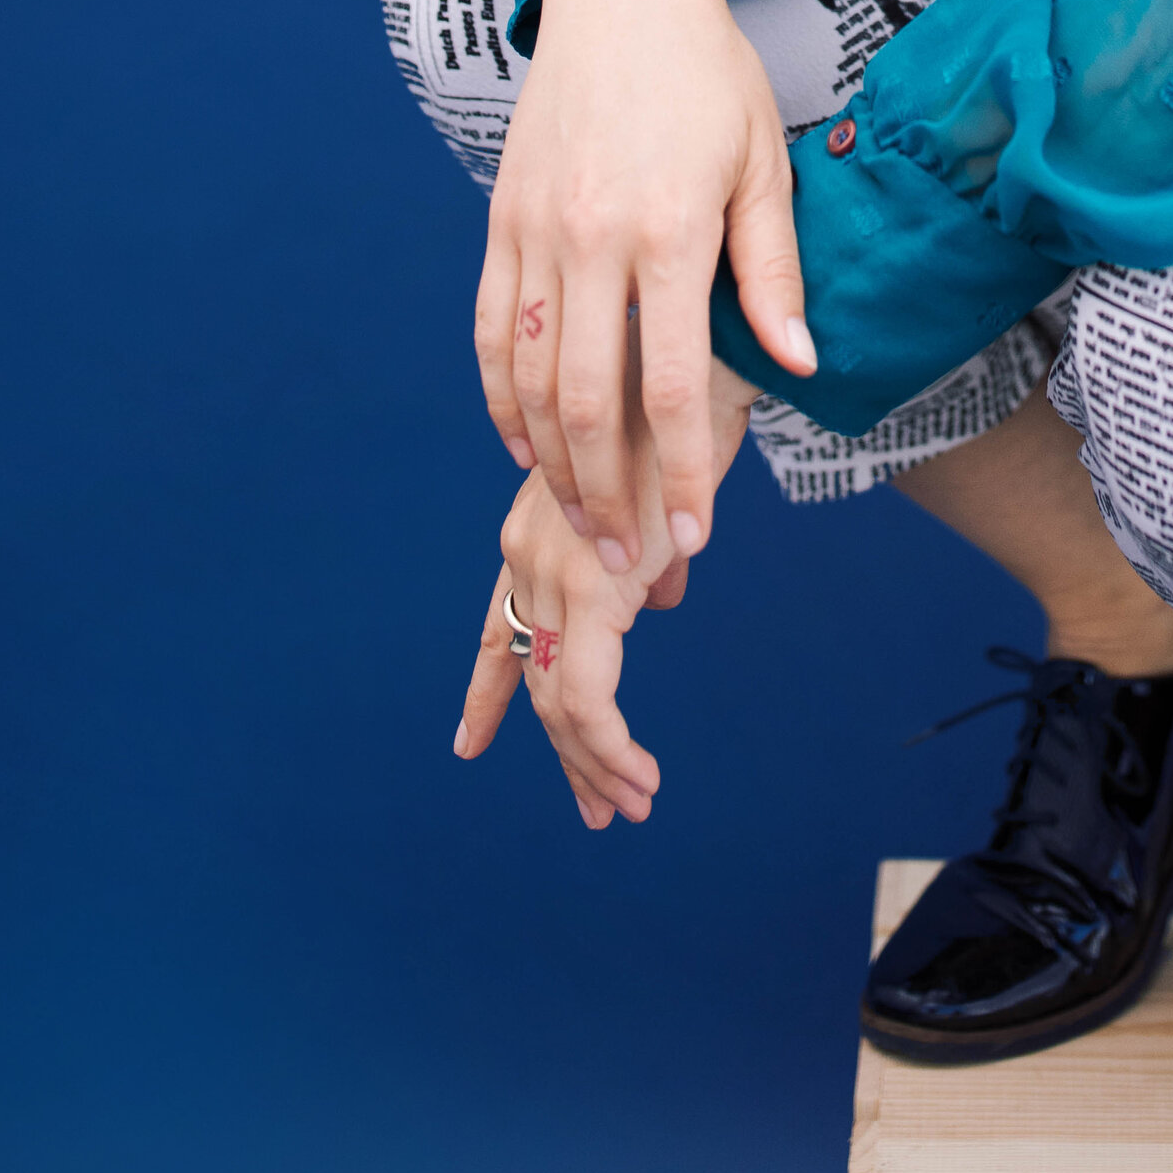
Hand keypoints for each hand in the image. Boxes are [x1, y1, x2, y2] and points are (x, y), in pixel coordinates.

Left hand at [454, 365, 756, 827]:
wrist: (701, 366)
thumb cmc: (684, 416)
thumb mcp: (652, 496)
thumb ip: (642, 556)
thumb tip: (658, 602)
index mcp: (537, 530)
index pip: (499, 626)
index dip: (488, 689)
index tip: (470, 741)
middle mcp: (529, 552)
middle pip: (533, 677)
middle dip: (564, 751)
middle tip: (597, 806)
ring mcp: (555, 572)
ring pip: (560, 703)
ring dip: (594, 763)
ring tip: (628, 803)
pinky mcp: (593, 591)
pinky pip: (589, 700)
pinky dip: (610, 748)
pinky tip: (639, 776)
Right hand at [474, 0, 812, 571]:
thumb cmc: (709, 73)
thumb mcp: (762, 162)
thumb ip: (772, 271)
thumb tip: (799, 366)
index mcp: (669, 229)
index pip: (671, 385)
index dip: (680, 471)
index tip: (694, 533)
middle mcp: (592, 237)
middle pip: (585, 402)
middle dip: (607, 493)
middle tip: (627, 555)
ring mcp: (535, 230)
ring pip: (525, 378)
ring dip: (550, 464)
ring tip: (580, 519)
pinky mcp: (501, 219)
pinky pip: (487, 330)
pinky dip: (499, 399)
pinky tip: (524, 445)